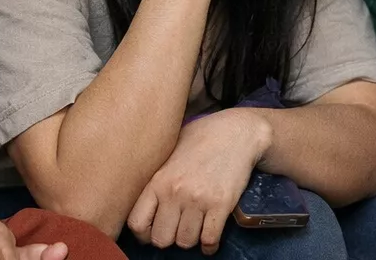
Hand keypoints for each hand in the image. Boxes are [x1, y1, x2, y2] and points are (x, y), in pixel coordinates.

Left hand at [126, 106, 273, 254]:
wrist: (238, 131)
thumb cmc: (202, 137)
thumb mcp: (170, 149)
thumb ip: (155, 175)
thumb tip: (139, 192)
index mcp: (158, 179)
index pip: (137, 223)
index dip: (144, 233)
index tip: (154, 229)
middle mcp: (175, 192)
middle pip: (162, 239)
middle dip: (170, 237)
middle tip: (178, 228)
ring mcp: (199, 199)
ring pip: (186, 242)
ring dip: (191, 238)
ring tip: (195, 227)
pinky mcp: (222, 204)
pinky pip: (210, 240)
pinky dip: (210, 244)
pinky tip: (210, 237)